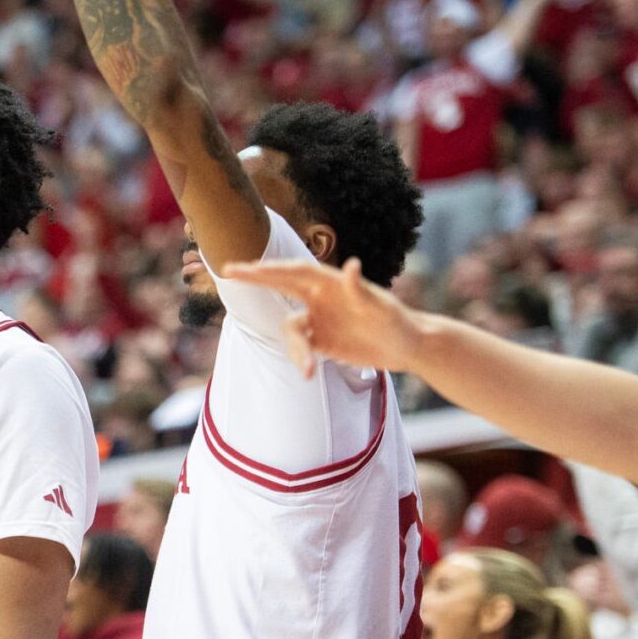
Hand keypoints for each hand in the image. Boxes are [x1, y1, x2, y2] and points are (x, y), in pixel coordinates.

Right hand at [227, 258, 421, 377]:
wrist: (409, 347)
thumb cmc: (399, 322)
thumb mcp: (381, 307)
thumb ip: (360, 289)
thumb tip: (350, 266)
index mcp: (331, 284)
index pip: (293, 272)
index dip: (267, 268)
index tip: (241, 267)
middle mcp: (321, 298)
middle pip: (281, 286)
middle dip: (255, 279)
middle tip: (228, 272)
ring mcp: (320, 320)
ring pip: (291, 330)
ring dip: (295, 350)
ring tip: (309, 371)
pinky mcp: (323, 342)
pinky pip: (302, 349)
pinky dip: (301, 360)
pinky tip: (310, 372)